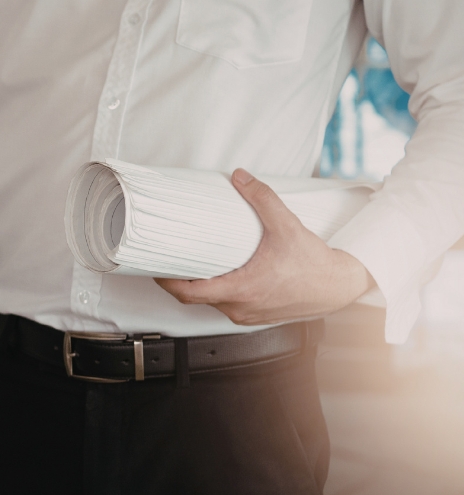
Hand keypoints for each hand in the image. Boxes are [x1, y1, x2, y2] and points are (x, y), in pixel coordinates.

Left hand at [155, 169, 373, 324]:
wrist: (340, 285)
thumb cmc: (315, 264)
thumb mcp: (287, 226)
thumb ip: (263, 199)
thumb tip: (241, 178)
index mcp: (242, 290)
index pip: (189, 294)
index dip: (167, 283)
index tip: (155, 270)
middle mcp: (241, 308)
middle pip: (196, 299)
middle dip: (180, 281)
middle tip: (169, 262)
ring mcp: (248, 316)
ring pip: (212, 304)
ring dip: (201, 288)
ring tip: (192, 266)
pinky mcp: (256, 317)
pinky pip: (228, 307)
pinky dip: (219, 293)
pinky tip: (219, 277)